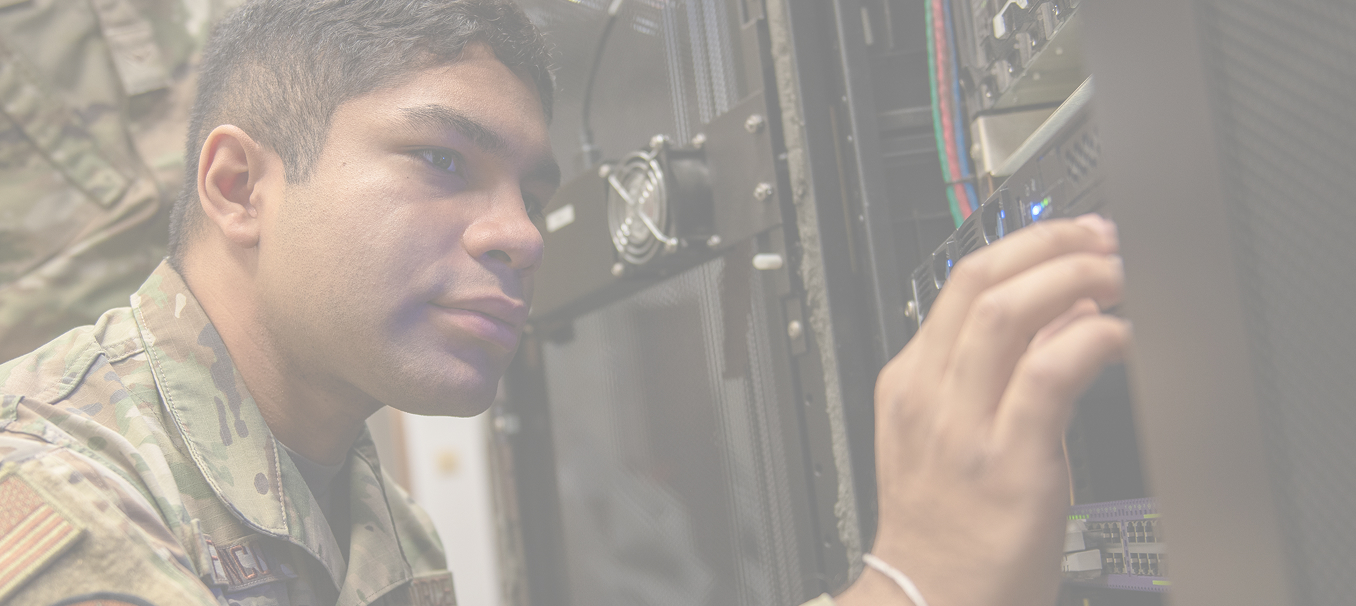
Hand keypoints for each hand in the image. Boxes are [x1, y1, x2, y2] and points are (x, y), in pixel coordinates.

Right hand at [837, 215, 1128, 605]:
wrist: (926, 600)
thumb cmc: (944, 529)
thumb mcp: (950, 435)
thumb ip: (1002, 372)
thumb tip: (1065, 315)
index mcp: (910, 381)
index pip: (961, 280)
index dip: (1026, 243)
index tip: (1072, 236)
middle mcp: (929, 392)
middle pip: (979, 278)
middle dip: (1050, 242)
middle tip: (1100, 241)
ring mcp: (962, 426)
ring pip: (1009, 312)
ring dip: (1073, 278)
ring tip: (1117, 278)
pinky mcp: (1006, 462)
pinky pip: (1049, 374)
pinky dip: (1093, 342)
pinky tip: (1122, 340)